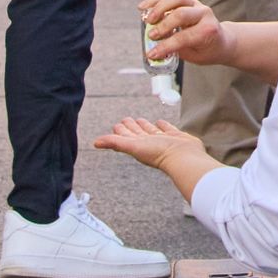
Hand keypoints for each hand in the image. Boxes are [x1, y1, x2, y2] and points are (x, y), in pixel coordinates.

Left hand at [95, 112, 214, 193]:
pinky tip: (160, 122)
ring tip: (141, 120)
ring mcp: (163, 140)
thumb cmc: (158, 154)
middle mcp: (149, 144)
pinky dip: (162, 125)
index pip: (126, 137)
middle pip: (137, 133)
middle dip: (131, 127)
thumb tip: (94, 143)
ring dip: (145, 126)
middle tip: (126, 119)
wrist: (183, 157)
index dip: (120, 131)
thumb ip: (114, 142)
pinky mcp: (175, 137)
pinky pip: (166, 129)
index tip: (116, 125)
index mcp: (138, 146)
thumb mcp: (133, 146)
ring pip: (151, 131)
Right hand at [142, 0, 227, 66]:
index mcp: (207, 30)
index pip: (184, 37)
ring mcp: (196, 5)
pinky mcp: (188, 0)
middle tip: (152, 36)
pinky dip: (156, 0)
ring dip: (159, 8)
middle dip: (163, 25)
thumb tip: (154, 50)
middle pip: (181, 14)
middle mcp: (204, 14)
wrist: (222, 40)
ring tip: (147, 20)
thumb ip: (176, 50)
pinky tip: (143, 7)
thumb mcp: (195, 56)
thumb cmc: (208, 49)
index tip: (152, 54)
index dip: (166, 46)